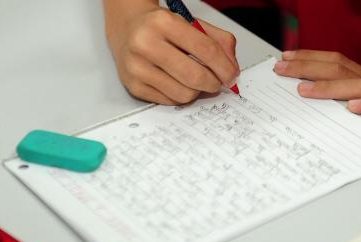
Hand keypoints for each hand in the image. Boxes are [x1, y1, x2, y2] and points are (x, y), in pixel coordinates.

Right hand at [105, 3, 238, 104]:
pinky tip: (179, 83)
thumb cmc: (163, 29)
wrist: (128, 30)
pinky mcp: (133, 86)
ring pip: (183, 94)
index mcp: (164, 22)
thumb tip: (232, 69)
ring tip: (195, 81)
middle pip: (194, 76)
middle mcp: (145, 44)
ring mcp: (137, 67)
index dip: (225, 67)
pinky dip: (181, 95)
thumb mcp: (192, 24)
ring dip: (197, 91)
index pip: (205, 49)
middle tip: (217, 83)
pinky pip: (170, 101)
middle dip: (214, 84)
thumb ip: (219, 41)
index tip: (232, 76)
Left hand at [274, 50, 360, 126]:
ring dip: (328, 87)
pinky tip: (350, 108)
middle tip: (282, 69)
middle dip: (307, 67)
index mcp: (359, 78)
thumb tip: (298, 90)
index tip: (285, 58)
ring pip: (356, 85)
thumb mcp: (351, 103)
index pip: (333, 61)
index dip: (309, 57)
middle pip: (338, 68)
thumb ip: (331, 96)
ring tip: (304, 90)